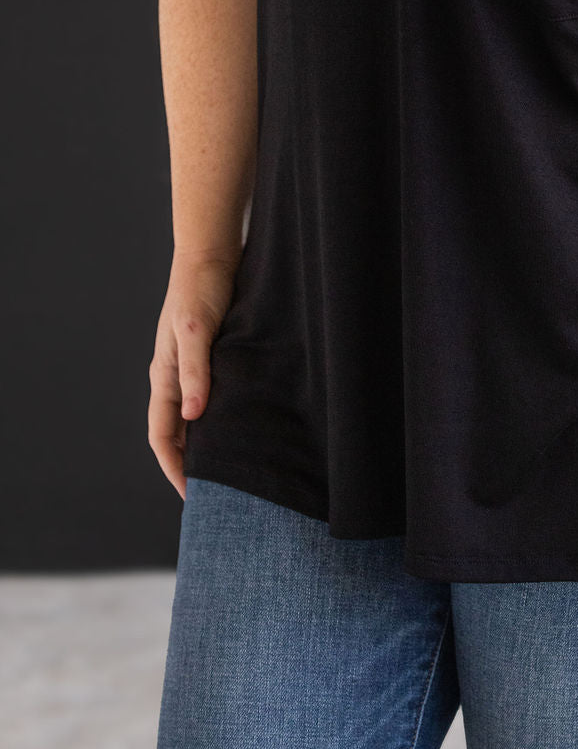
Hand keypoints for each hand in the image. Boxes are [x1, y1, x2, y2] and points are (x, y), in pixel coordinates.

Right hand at [147, 251, 238, 500]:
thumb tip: (193, 416)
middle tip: (215, 494)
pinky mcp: (212, 355)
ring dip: (206, 443)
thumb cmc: (202, 288)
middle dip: (190, 464)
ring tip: (231, 468)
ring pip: (194, 417)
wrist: (212, 252)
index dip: (175, 468)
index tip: (193, 497)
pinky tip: (243, 425)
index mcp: (165, 374)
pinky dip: (221, 417)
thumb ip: (195, 371)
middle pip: (177, 432)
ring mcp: (192, 365)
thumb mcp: (197, 329)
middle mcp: (175, 375)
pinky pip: (211, 397)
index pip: (162, 435)